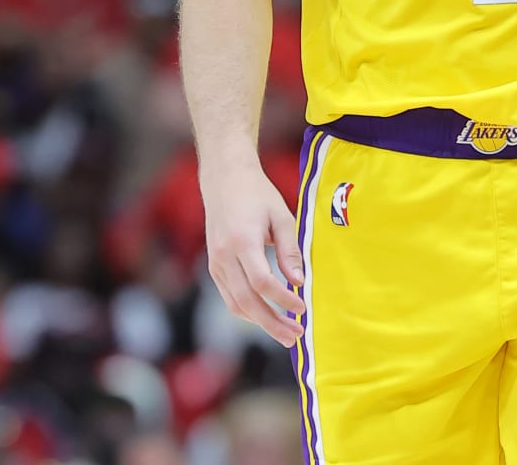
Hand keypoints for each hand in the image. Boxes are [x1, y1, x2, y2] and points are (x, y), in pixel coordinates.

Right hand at [202, 160, 304, 346]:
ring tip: (285, 333)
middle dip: (272, 323)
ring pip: (236, 304)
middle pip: (246, 301)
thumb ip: (290, 250)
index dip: (283, 299)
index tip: (303, 308)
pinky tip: (268, 316)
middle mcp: (224, 255)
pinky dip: (248, 311)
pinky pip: (230, 297)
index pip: (262, 281)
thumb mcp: (281, 216)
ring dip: (261, 322)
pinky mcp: (214, 266)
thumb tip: (298, 282)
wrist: (224, 180)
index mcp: (242, 241)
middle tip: (296, 336)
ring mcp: (215, 263)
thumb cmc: (257, 195)